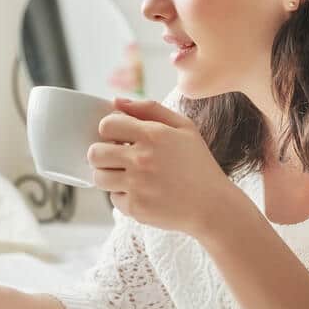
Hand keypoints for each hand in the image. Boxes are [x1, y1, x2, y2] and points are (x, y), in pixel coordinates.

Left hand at [87, 97, 233, 237]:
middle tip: (117, 158)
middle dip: (102, 154)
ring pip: (98, 177)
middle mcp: (141, 159)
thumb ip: (149, 109)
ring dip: (108, 175)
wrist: (213, 206)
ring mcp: (137, 185)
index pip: (106, 125)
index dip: (109, 130)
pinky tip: (141, 192)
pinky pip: (113, 198)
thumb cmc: (197, 164)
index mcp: (152, 135)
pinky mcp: (136, 208)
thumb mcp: (184, 127)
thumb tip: (116, 101)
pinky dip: (123, 196)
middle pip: (95, 153)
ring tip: (126, 175)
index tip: (119, 138)